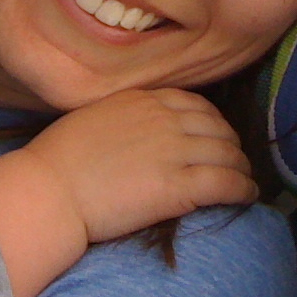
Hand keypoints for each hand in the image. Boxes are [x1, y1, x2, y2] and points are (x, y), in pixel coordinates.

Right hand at [21, 89, 256, 244]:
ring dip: (241, 167)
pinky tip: (247, 196)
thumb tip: (135, 132)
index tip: (214, 135)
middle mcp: (163, 119)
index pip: (193, 104)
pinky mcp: (179, 185)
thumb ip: (122, 118)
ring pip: (228, 154)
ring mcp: (173, 151)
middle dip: (231, 144)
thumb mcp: (91, 119)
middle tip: (234, 160)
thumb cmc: (56, 160)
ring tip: (244, 179)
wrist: (49, 190)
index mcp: (140, 99)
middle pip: (217, 127)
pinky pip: (227, 182)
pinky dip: (244, 188)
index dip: (212, 121)